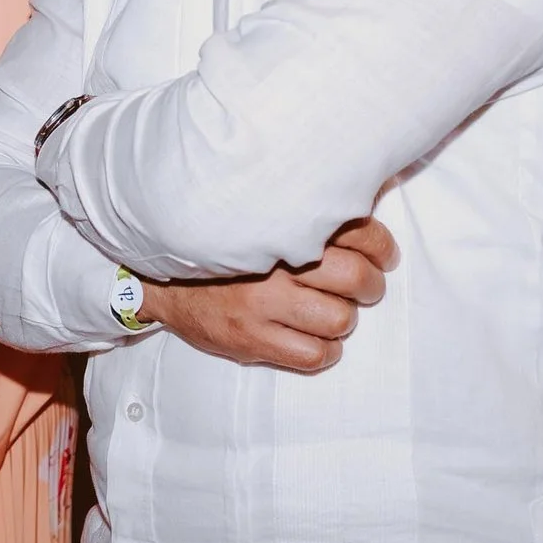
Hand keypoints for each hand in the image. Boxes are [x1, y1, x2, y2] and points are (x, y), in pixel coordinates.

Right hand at [136, 216, 397, 372]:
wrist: (161, 278)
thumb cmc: (221, 245)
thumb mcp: (259, 214)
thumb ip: (306, 207)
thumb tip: (368, 187)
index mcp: (280, 223)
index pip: (357, 230)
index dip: (380, 246)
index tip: (382, 254)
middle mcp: (274, 261)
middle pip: (355, 277)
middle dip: (371, 284)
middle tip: (364, 285)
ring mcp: (262, 304)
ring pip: (340, 319)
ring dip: (345, 318)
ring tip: (332, 311)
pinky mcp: (252, 340)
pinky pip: (314, 355)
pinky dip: (325, 351)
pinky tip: (315, 338)